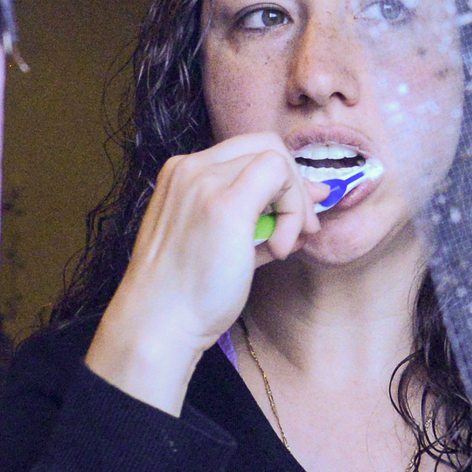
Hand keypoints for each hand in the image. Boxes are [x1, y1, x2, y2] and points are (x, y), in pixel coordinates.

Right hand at [85, 133, 320, 414]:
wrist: (157, 326)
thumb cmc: (187, 293)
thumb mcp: (223, 241)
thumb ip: (261, 216)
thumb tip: (313, 195)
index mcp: (182, 174)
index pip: (248, 152)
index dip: (282, 178)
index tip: (296, 214)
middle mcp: (190, 169)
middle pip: (266, 144)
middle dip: (296, 183)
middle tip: (304, 226)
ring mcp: (204, 182)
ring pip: (276, 157)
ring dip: (295, 201)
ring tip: (285, 244)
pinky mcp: (224, 203)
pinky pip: (279, 177)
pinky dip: (292, 212)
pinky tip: (278, 249)